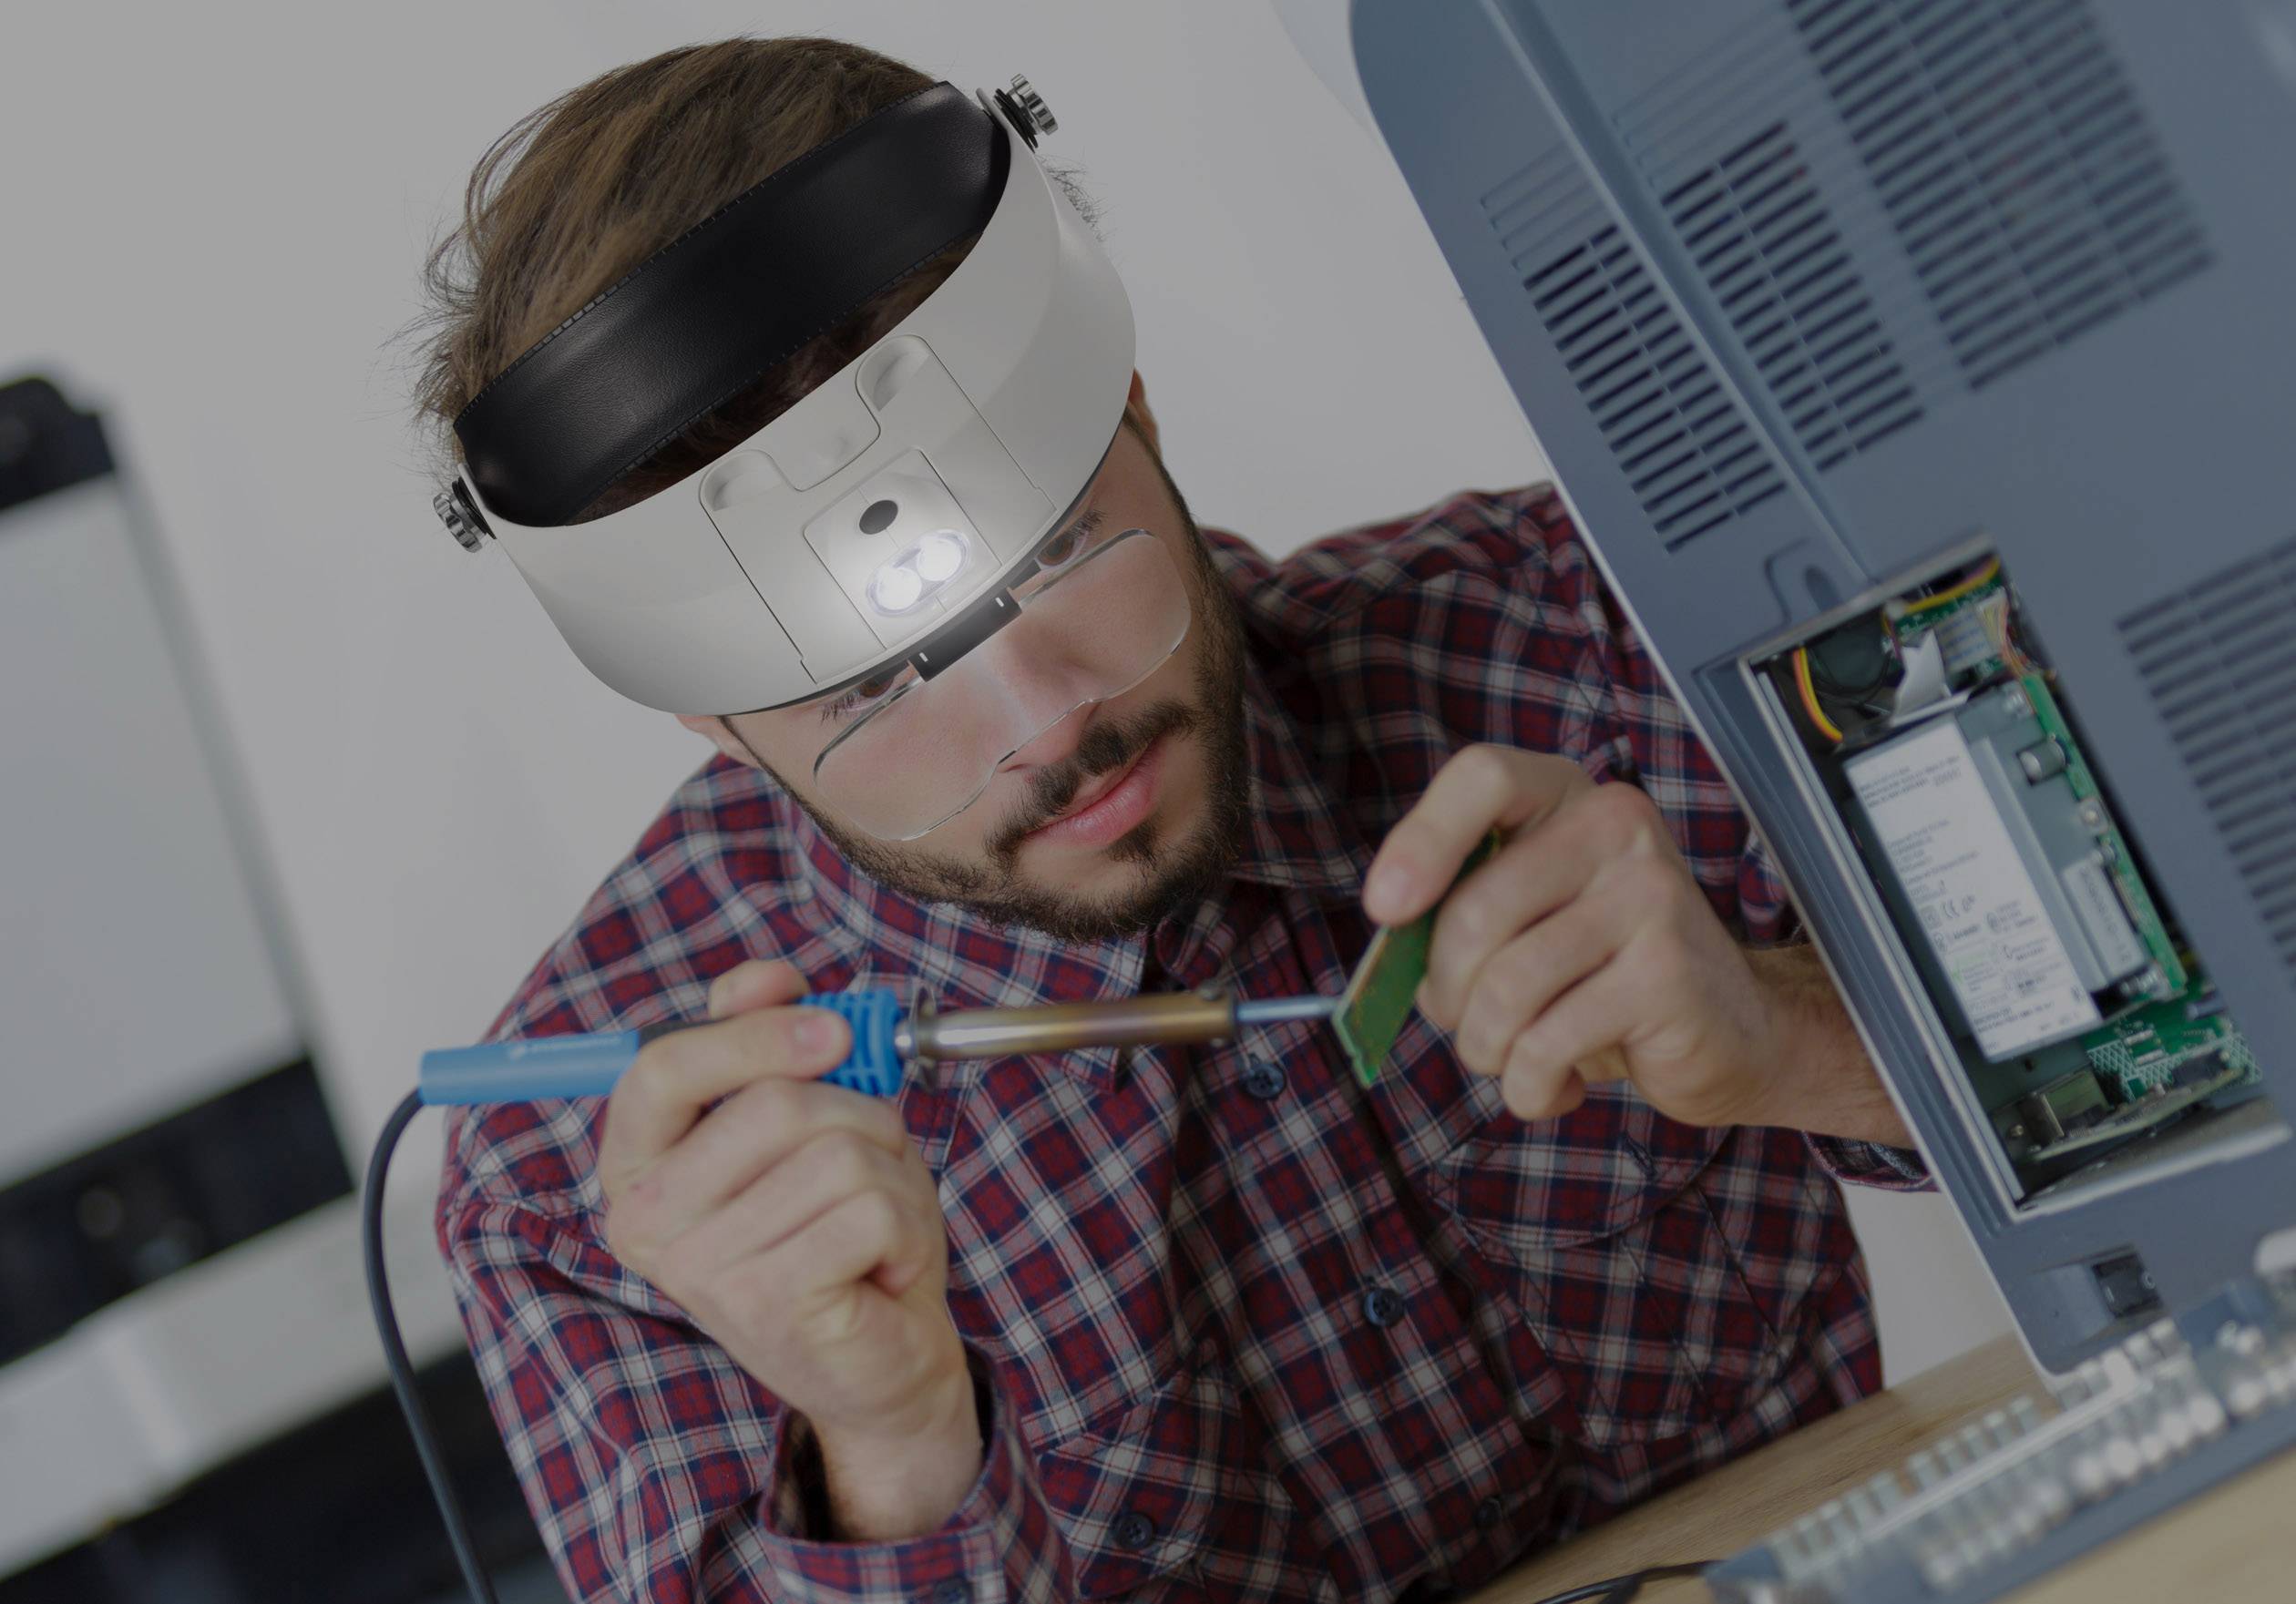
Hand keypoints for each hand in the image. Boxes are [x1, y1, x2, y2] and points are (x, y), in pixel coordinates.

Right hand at [599, 960, 980, 1538]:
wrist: (883, 1361)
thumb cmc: (841, 1234)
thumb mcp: (806, 1125)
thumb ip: (769, 1045)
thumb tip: (764, 977)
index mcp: (638, 1164)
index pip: (661, 1065)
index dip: (752, 1032)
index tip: (830, 1031)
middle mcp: (646, 1219)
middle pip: (772, 1102)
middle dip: (857, 1113)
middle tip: (869, 1163)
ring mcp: (701, 1268)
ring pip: (835, 1151)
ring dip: (891, 1175)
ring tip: (875, 1225)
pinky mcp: (766, 1304)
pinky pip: (870, 1208)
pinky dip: (908, 1226)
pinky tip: (884, 1267)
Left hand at [1364, 744, 1900, 1141]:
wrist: (1734, 1032)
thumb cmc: (1602, 980)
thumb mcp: (1527, 927)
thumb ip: (1459, 915)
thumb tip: (1390, 940)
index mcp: (1568, 800)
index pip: (1484, 777)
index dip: (1422, 840)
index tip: (1385, 908)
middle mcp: (1615, 828)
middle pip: (1474, 910)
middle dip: (1447, 994)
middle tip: (1470, 1027)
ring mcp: (1650, 896)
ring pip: (1505, 986)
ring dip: (1485, 1048)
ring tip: (1513, 1060)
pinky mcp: (1666, 973)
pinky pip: (1546, 1042)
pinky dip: (1529, 1085)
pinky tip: (1556, 1083)